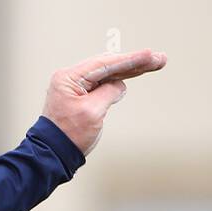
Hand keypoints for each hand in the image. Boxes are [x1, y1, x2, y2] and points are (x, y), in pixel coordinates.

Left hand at [42, 48, 167, 155]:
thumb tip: (118, 85)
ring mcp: (75, 87)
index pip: (105, 64)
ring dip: (131, 69)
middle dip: (135, 62)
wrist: (52, 155)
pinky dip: (119, 80)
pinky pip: (104, 83)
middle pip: (109, 65)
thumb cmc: (67, 136)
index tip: (150, 55)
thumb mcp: (92, 112)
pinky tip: (135, 73)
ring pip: (108, 73)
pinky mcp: (81, 96)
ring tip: (155, 63)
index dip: (130, 60)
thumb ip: (108, 92)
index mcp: (68, 79)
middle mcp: (70, 79)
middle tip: (159, 58)